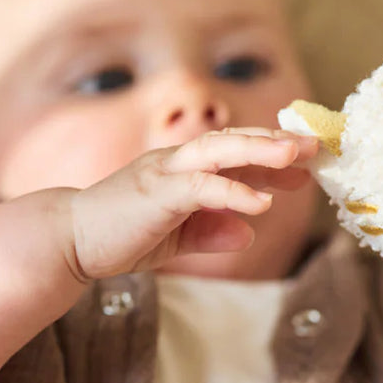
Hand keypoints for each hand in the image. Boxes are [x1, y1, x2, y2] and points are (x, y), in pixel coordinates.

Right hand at [64, 128, 319, 281]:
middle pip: (232, 141)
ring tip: (296, 156)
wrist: (67, 242)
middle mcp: (175, 162)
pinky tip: (262, 203)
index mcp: (181, 169)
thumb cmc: (117, 236)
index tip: (308, 163)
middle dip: (274, 142)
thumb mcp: (175, 238)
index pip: (233, 154)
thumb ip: (210, 231)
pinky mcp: (155, 194)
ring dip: (259, 152)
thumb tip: (247, 232)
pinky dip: (234, 192)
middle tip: (315, 146)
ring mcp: (164, 173)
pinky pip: (201, 188)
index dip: (270, 156)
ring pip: (219, 151)